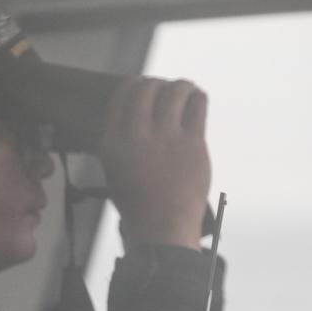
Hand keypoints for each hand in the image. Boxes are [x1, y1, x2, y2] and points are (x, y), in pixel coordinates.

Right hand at [99, 77, 210, 249]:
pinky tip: (196, 98)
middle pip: (147, 89)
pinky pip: (198, 105)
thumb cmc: (139, 204)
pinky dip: (197, 96)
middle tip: (161, 88)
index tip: (140, 85)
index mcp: (114, 144)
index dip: (133, 84)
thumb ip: (119, 142)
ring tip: (182, 89)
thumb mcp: (113, 171)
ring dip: (179, 85)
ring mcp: (167, 138)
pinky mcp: (193, 142)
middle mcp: (138, 136)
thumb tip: (134, 117)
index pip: (122, 97)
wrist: (163, 227)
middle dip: (155, 83)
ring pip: (175, 91)